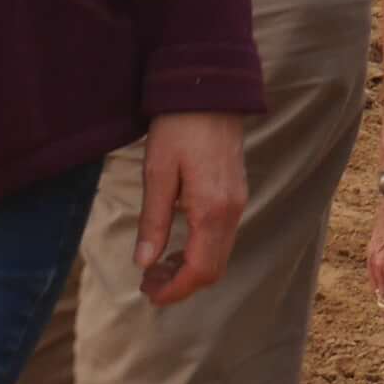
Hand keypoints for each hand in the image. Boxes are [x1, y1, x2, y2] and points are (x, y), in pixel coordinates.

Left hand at [137, 110, 246, 304]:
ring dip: (190, 269)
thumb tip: (145, 263)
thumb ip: (153, 221)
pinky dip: (200, 251)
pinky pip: (222, 236)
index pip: (200, 270)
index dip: (174, 290)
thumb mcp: (157, 173)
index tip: (147, 293)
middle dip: (181, 284)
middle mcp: (232, 210)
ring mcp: (238, 201)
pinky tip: (176, 244)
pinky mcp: (236, 193)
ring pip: (220, 254)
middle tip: (147, 281)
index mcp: (212, 209)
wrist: (210, 91)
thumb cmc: (179, 128)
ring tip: (157, 265)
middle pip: (214, 269)